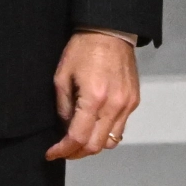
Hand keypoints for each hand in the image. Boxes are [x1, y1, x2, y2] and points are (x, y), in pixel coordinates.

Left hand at [47, 32, 139, 160]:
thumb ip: (63, 107)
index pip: (78, 137)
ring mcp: (127, 105)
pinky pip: (120, 128)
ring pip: (110, 142)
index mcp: (94, 98)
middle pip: (96, 146)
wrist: (111, 31)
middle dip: (77, 153)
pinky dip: (106, 133)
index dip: (63, 150)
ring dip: (93, 145)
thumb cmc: (83, 49)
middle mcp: (114, 105)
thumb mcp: (62, 76)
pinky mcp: (133, 101)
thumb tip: (65, 128)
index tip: (51, 153)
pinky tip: (95, 126)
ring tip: (79, 139)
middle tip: (64, 150)